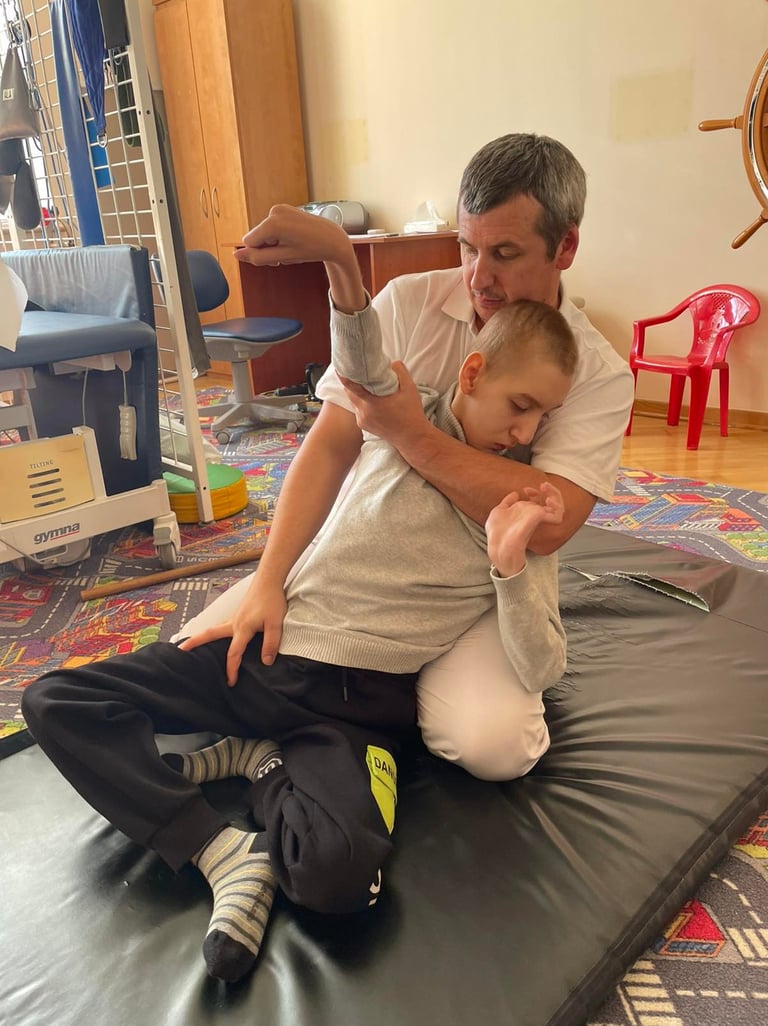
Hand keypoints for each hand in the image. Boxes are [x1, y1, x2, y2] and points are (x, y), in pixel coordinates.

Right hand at [178, 581, 287, 684]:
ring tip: (191, 645)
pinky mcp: (238, 613)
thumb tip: (266, 662)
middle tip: (179, 650)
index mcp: (241, 628)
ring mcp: (234, 617)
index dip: (232, 669)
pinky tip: (217, 636)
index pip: (234, 653)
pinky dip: (215, 632)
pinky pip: (222, 626)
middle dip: (194, 643)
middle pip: (209, 634)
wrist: (269, 579)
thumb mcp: (275, 624)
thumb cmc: (272, 600)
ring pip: (214, 629)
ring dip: (202, 637)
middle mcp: (233, 623)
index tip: (230, 682)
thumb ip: (270, 644)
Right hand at [236, 204, 352, 266]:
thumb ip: (258, 257)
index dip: (259, 254)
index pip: (249, 242)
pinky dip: (279, 235)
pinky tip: (293, 238)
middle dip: (267, 248)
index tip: (277, 259)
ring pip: (264, 233)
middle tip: (286, 254)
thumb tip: (236, 254)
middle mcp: (274, 211)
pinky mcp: (283, 208)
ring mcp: (279, 208)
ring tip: (292, 245)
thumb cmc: (311, 249)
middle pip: (256, 236)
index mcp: (273, 223)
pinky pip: (271, 227)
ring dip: (274, 243)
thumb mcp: (283, 258)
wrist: (332, 238)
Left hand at [339, 361, 425, 442]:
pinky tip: (372, 398)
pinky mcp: (364, 425)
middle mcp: (363, 413)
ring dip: (357, 392)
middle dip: (352, 381)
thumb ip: (400, 371)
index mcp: (371, 403)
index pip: (350, 385)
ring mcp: (362, 420)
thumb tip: (391, 363)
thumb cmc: (411, 414)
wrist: (412, 437)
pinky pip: (358, 409)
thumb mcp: (410, 388)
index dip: (344, 374)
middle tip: (358, 371)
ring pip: (353, 401)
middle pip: (349, 392)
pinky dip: (361, 402)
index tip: (341, 365)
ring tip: (366, 384)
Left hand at [485, 482, 564, 576]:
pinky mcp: (541, 522)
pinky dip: (557, 506)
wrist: (498, 544)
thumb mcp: (499, 511)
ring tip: (546, 489)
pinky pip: (558, 516)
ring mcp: (539, 520)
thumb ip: (508, 502)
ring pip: (559, 507)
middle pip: (552, 502)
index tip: (526, 490)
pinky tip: (549, 501)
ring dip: (555, 494)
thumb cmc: (496, 532)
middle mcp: (535, 517)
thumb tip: (515, 494)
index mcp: (527, 514)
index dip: (535, 493)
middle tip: (542, 486)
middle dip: (550, 490)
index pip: (539, 502)